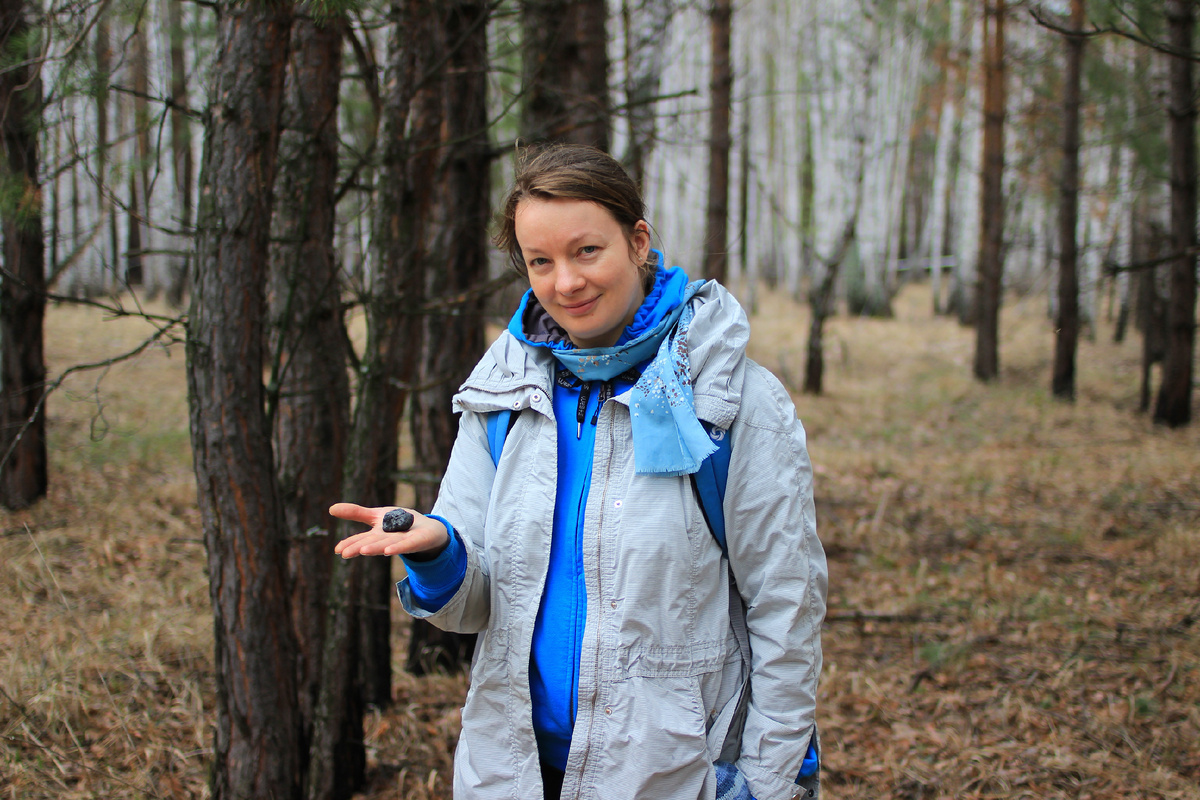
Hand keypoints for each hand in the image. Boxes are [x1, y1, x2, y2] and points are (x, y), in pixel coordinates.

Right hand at [329, 503, 449, 557]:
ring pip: (387, 544)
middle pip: (372, 543)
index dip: (350, 544)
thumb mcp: (377, 515)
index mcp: (377, 535)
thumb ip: (356, 513)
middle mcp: (388, 540)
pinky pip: (407, 544)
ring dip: (375, 548)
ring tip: (363, 551)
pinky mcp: (417, 540)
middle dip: (359, 548)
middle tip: (345, 553)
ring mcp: (402, 541)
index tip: (338, 550)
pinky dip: (398, 546)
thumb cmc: (399, 524)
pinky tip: (389, 550)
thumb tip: (330, 509)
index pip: (361, 540)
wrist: (428, 529)